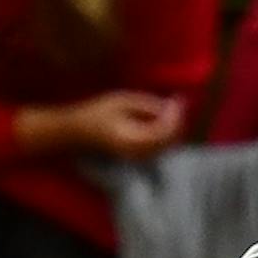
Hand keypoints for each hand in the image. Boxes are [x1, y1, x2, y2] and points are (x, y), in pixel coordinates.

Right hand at [66, 91, 184, 158]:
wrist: (78, 132)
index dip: (174, 116)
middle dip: (177, 121)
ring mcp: (139, 158)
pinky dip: (167, 134)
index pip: (163, 132)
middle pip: (169, 141)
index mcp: (132, 140)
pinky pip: (161, 147)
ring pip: (167, 146)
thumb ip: (147, 105)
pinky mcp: (139, 157)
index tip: (178, 98)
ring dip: (174, 128)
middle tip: (179, 101)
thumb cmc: (97, 113)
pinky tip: (165, 118)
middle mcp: (138, 154)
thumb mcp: (122, 102)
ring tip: (173, 107)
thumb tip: (172, 107)